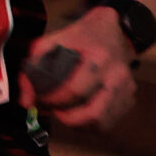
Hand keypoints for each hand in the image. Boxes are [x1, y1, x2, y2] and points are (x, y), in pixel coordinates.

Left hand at [20, 8, 137, 128]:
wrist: (116, 30)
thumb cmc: (81, 36)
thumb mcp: (53, 41)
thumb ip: (34, 67)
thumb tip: (26, 101)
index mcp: (99, 57)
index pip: (75, 90)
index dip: (53, 100)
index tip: (40, 98)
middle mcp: (118, 75)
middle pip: (93, 113)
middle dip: (66, 117)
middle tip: (52, 108)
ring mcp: (127, 89)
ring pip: (102, 123)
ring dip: (78, 124)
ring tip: (65, 112)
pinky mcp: (130, 98)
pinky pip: (109, 123)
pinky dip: (90, 124)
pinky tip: (79, 112)